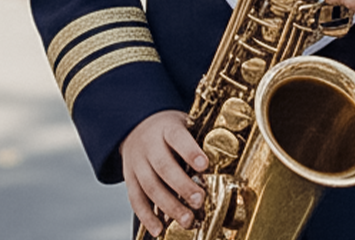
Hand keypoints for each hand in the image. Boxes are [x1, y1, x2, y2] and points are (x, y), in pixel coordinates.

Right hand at [121, 110, 206, 236]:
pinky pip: (136, 199)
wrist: (135, 126)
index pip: (178, 137)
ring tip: (187, 220)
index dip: (190, 152)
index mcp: (167, 129)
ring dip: (169, 206)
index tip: (204, 165)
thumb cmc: (168, 130)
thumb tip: (224, 162)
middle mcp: (149, 145)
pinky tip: (159, 230)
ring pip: (150, 186)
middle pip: (164, 166)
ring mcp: (137, 163)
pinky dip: (146, 217)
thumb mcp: (184, 124)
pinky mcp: (130, 179)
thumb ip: (198, 140)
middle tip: (199, 200)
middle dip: (182, 186)